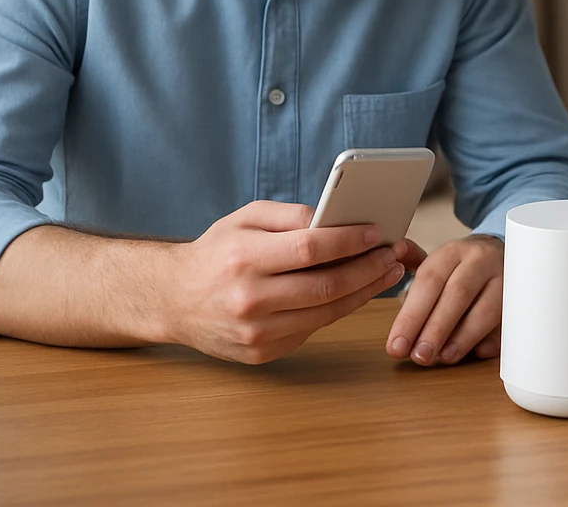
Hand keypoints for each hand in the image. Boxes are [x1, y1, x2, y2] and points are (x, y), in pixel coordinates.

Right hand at [165, 201, 406, 363]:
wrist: (173, 299)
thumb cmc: (216, 252)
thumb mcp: (244, 219)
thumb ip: (290, 215)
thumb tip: (334, 218)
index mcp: (244, 259)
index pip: (311, 249)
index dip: (350, 241)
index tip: (377, 232)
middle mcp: (249, 299)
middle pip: (326, 286)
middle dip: (368, 269)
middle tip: (394, 255)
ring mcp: (255, 332)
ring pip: (326, 312)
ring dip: (364, 292)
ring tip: (386, 273)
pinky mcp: (261, 353)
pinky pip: (311, 329)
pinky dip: (338, 310)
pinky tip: (355, 293)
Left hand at [385, 234, 503, 365]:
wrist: (502, 255)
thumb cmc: (460, 268)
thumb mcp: (435, 262)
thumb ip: (410, 266)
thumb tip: (396, 255)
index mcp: (453, 252)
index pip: (429, 281)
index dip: (411, 316)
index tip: (396, 345)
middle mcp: (481, 261)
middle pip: (458, 293)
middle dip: (436, 329)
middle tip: (420, 357)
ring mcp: (506, 278)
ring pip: (488, 308)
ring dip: (464, 337)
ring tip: (445, 357)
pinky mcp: (522, 298)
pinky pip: (509, 322)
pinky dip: (493, 339)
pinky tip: (477, 352)